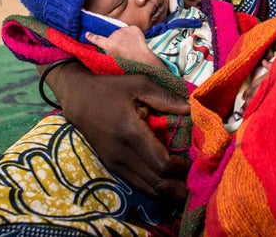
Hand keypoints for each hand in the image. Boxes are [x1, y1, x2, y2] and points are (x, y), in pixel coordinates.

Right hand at [46, 61, 190, 198]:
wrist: (79, 100)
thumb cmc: (111, 89)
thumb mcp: (140, 84)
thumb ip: (166, 98)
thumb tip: (191, 109)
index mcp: (131, 132)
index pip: (161, 164)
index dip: (181, 167)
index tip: (194, 160)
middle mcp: (122, 154)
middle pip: (156, 183)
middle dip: (178, 187)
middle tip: (197, 182)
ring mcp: (116, 164)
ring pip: (147, 189)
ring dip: (168, 191)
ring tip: (186, 186)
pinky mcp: (113, 167)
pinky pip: (138, 184)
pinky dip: (155, 186)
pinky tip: (168, 181)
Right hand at [85, 27, 158, 65]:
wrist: (142, 58)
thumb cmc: (128, 62)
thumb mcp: (113, 60)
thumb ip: (108, 53)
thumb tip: (106, 49)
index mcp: (109, 44)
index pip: (97, 39)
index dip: (91, 37)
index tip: (87, 34)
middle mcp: (115, 35)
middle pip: (113, 36)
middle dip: (116, 41)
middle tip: (123, 49)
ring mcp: (125, 30)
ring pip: (122, 33)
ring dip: (124, 37)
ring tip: (130, 46)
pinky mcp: (133, 28)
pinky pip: (131, 30)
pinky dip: (132, 34)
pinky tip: (135, 42)